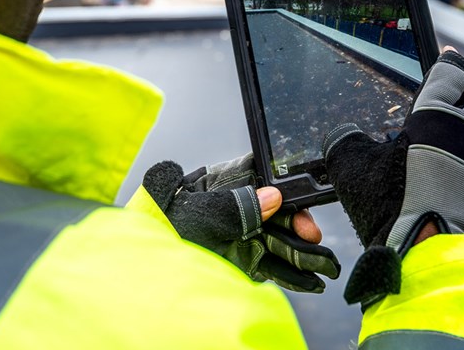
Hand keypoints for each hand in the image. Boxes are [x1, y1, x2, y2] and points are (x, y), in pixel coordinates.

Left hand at [143, 154, 340, 292]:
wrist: (137, 278)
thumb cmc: (156, 234)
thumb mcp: (193, 216)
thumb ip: (233, 206)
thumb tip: (271, 196)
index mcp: (218, 188)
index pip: (259, 181)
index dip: (284, 192)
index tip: (299, 207)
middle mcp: (231, 211)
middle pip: (275, 213)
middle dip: (298, 226)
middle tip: (313, 240)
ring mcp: (236, 239)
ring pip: (277, 242)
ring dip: (302, 254)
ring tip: (326, 268)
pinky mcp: (238, 265)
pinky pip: (270, 267)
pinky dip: (292, 275)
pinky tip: (311, 281)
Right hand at [321, 48, 463, 306]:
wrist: (432, 254)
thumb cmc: (390, 203)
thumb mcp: (351, 166)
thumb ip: (346, 140)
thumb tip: (341, 134)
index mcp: (438, 113)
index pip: (452, 73)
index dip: (449, 62)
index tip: (448, 56)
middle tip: (454, 93)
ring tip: (453, 135)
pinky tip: (457, 173)